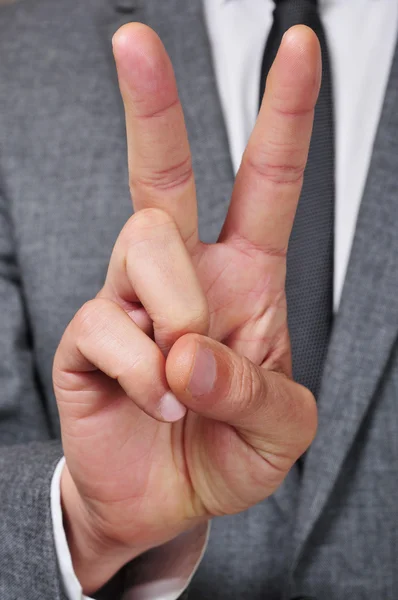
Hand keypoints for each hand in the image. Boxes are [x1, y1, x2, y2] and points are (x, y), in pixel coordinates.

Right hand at [53, 23, 318, 594]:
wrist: (166, 499)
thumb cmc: (226, 451)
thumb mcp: (280, 429)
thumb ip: (257, 388)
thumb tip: (193, 353)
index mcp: (244, 279)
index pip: (266, 181)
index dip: (283, 114)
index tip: (295, 49)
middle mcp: (183, 275)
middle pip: (162, 170)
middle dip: (153, 101)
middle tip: (133, 40)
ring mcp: (131, 300)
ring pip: (142, 243)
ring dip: (175, 315)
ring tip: (185, 379)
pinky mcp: (91, 336)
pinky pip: (109, 323)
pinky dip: (144, 371)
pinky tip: (157, 398)